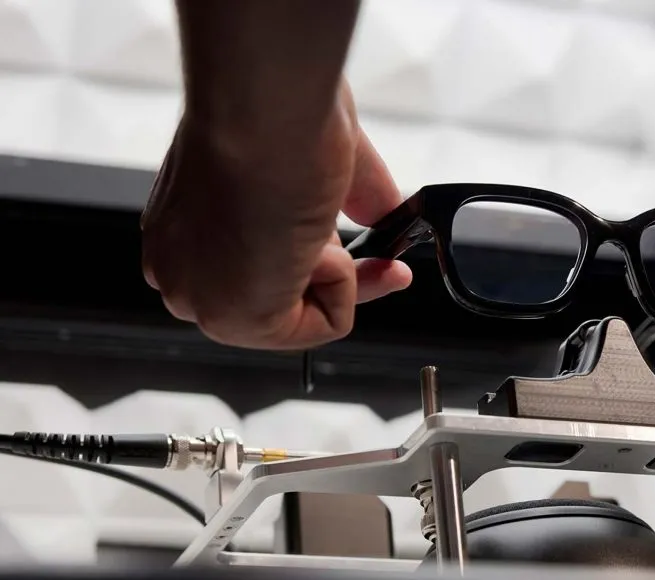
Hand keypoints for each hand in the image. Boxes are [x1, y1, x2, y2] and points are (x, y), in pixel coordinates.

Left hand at [141, 81, 411, 349]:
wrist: (263, 110)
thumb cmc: (272, 111)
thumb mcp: (321, 155)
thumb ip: (351, 193)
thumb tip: (384, 211)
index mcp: (185, 226)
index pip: (262, 269)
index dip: (323, 264)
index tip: (368, 257)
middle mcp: (181, 266)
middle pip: (283, 301)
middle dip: (345, 278)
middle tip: (389, 265)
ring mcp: (200, 296)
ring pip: (303, 313)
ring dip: (335, 269)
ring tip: (312, 219)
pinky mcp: (234, 318)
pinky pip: (325, 324)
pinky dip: (345, 284)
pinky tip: (313, 239)